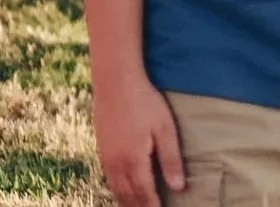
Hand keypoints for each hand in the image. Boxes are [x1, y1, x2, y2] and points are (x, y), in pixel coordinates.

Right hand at [92, 67, 184, 206]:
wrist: (115, 84)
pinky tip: (123, 190)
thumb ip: (171, 160)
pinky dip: (117, 190)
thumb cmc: (145, 104)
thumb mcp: (165, 129)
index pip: (145, 194)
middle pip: (128, 196)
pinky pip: (108, 179)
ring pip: (116, 190)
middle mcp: (116, 165)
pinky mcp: (101, 151)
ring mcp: (106, 158)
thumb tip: (178, 187)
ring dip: (126, 202)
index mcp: (134, 162)